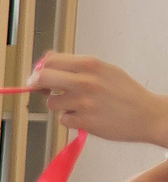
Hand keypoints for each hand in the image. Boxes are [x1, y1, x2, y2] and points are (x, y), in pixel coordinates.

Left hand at [31, 54, 167, 147]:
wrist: (146, 114)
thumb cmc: (124, 92)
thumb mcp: (105, 70)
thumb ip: (76, 66)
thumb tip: (47, 60)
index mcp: (91, 65)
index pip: (51, 61)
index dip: (40, 68)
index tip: (38, 74)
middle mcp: (86, 81)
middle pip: (43, 78)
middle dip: (35, 84)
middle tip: (38, 88)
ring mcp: (84, 102)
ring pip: (51, 103)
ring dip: (59, 105)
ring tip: (78, 105)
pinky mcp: (84, 121)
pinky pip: (63, 120)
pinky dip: (70, 119)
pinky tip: (86, 116)